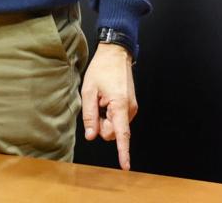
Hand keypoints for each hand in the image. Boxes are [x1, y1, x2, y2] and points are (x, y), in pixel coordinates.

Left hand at [81, 43, 137, 169]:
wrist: (116, 54)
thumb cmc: (101, 69)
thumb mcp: (89, 91)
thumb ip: (89, 115)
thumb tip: (91, 136)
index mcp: (120, 105)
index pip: (122, 134)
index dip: (123, 152)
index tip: (125, 166)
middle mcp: (130, 109)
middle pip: (113, 132)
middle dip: (101, 126)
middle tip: (95, 106)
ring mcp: (132, 108)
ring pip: (115, 126)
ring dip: (105, 118)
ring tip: (100, 99)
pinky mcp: (130, 106)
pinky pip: (118, 119)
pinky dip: (109, 114)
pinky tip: (105, 100)